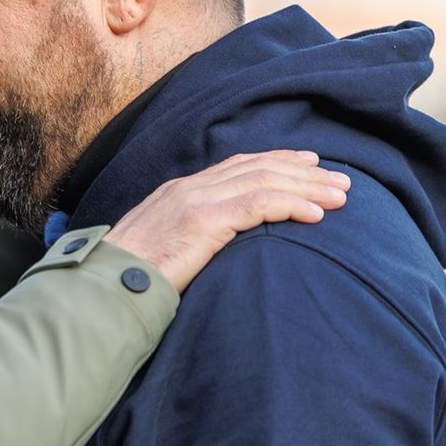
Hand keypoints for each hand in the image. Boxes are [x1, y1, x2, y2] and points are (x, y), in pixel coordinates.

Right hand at [104, 150, 349, 291]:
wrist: (105, 284)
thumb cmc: (132, 276)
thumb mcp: (164, 246)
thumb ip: (192, 237)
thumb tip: (218, 248)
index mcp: (181, 191)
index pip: (238, 165)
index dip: (278, 161)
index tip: (310, 164)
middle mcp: (190, 187)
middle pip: (259, 167)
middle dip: (304, 172)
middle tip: (340, 180)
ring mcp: (196, 200)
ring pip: (265, 181)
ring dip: (308, 188)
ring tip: (340, 196)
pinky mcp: (203, 220)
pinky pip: (259, 204)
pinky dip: (292, 205)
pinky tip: (317, 214)